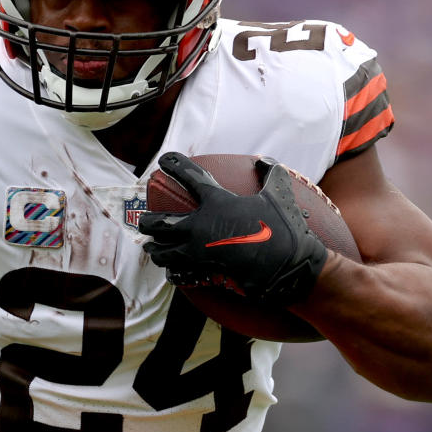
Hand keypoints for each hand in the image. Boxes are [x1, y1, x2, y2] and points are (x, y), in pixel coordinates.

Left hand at [138, 152, 327, 302]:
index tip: (163, 160)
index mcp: (216, 202)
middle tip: (145, 220)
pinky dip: (172, 270)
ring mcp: (199, 251)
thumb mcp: (280, 193)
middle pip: (159, 222)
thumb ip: (271, 172)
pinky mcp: (204, 271)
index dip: (174, 165)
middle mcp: (200, 225)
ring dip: (155, 247)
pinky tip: (170, 269)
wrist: (287, 266)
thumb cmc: (284, 228)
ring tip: (151, 246)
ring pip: (163, 250)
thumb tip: (264, 160)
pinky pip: (179, 271)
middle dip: (148, 221)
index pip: (189, 177)